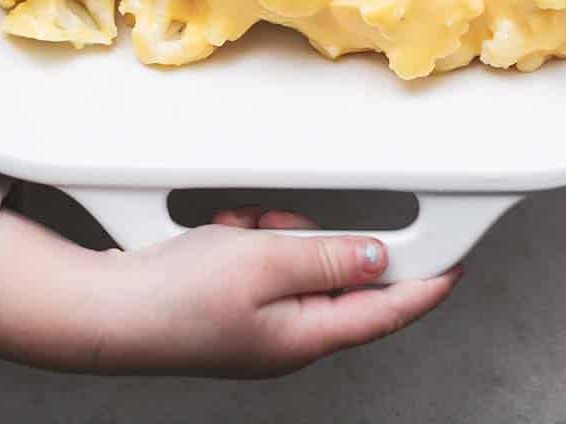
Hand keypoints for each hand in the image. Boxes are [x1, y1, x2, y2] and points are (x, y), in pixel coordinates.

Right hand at [0, 204, 459, 376]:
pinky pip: (261, 256)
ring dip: (272, 234)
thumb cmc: (177, 299)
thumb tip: (377, 256)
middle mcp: (289, 334)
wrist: (108, 311)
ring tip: (234, 237)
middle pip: (336, 274)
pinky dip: (243, 239)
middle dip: (316, 238)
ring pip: (296, 257)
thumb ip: (327, 257)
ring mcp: (260, 321)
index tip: (457, 261)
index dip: (426, 284)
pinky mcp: (233, 303)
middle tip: (280, 230)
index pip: (386, 310)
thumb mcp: (263, 264)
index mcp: (306, 335)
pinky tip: (215, 241)